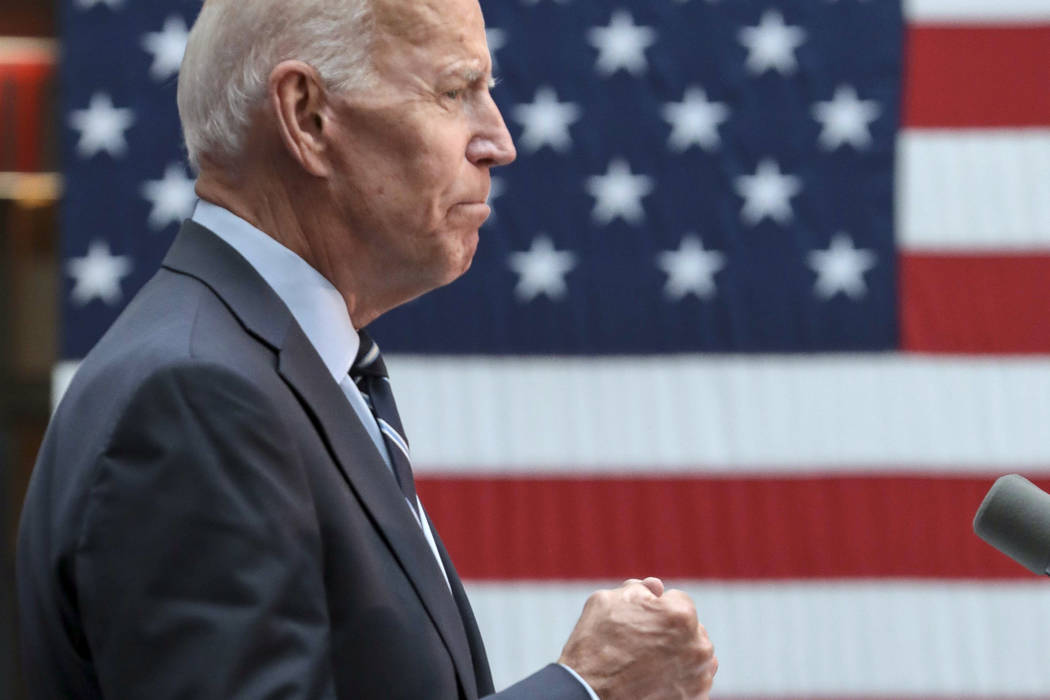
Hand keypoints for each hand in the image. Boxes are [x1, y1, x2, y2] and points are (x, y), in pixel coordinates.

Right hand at [557, 578, 716, 699]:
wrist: (588, 695)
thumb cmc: (594, 646)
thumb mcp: (607, 601)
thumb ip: (637, 588)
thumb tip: (657, 588)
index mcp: (681, 614)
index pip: (677, 600)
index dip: (655, 609)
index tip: (639, 623)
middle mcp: (698, 645)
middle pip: (690, 628)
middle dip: (671, 632)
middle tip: (642, 645)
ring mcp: (700, 676)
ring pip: (695, 655)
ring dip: (680, 655)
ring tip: (649, 665)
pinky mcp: (696, 699)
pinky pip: (694, 682)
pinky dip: (680, 680)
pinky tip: (655, 682)